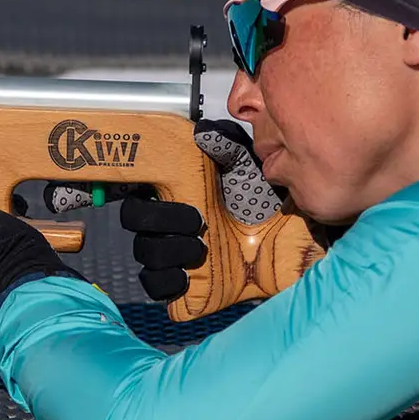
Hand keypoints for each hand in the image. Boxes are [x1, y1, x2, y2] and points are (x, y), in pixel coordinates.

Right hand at [48, 119, 284, 302]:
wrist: (286, 242)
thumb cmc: (260, 201)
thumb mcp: (247, 166)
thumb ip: (227, 145)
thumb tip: (202, 132)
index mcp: (173, 195)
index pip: (137, 193)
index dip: (145, 197)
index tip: (173, 195)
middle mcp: (165, 226)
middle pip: (133, 221)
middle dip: (161, 220)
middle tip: (198, 220)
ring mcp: (171, 257)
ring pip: (145, 254)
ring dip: (170, 250)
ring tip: (202, 248)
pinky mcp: (182, 287)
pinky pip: (155, 287)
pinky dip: (167, 282)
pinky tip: (189, 275)